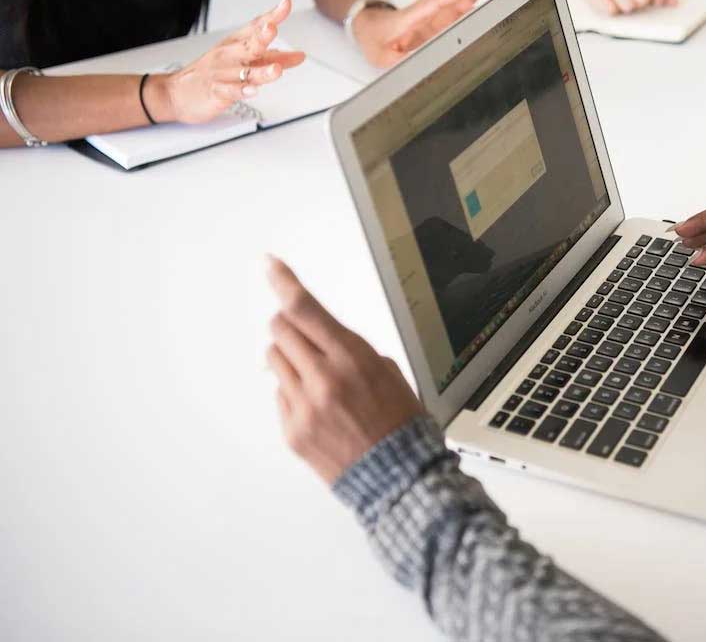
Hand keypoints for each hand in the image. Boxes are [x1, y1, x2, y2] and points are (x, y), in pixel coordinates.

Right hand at [151, 0, 304, 124]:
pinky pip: (230, 91)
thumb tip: (299, 56)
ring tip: (276, 70)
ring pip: (244, 71)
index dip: (272, 15)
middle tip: (272, 28)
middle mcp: (230, 55)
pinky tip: (252, 91)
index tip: (285, 2)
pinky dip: (241, 91)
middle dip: (262, 36)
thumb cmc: (214, 74)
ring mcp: (222, 73)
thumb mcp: (245, 62)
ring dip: (261, 71)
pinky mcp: (215, 91)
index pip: (255, 26)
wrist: (176, 93)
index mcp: (236, 44)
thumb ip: (274, 59)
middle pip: (249, 44)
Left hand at [265, 256, 423, 483]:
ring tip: (315, 376)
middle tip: (303, 333)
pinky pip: (278, 395)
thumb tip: (318, 337)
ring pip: (274, 359)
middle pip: (281, 329)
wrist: (398, 476)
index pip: (306, 309)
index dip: (283, 282)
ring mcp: (303, 406)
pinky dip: (293, 392)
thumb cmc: (400, 425)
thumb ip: (349, 350)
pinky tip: (318, 406)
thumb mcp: (387, 372)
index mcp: (352, 358)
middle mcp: (323, 379)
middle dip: (289, 324)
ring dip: (289, 358)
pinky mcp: (292, 430)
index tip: (269, 265)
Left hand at [352, 0, 504, 67]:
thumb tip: (417, 65)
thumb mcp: (382, 56)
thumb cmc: (376, 41)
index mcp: (413, 16)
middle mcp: (428, 7)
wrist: (372, 30)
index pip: (436, 3)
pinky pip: (465, 2)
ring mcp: (438, 10)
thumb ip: (400, 60)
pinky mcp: (445, 16)